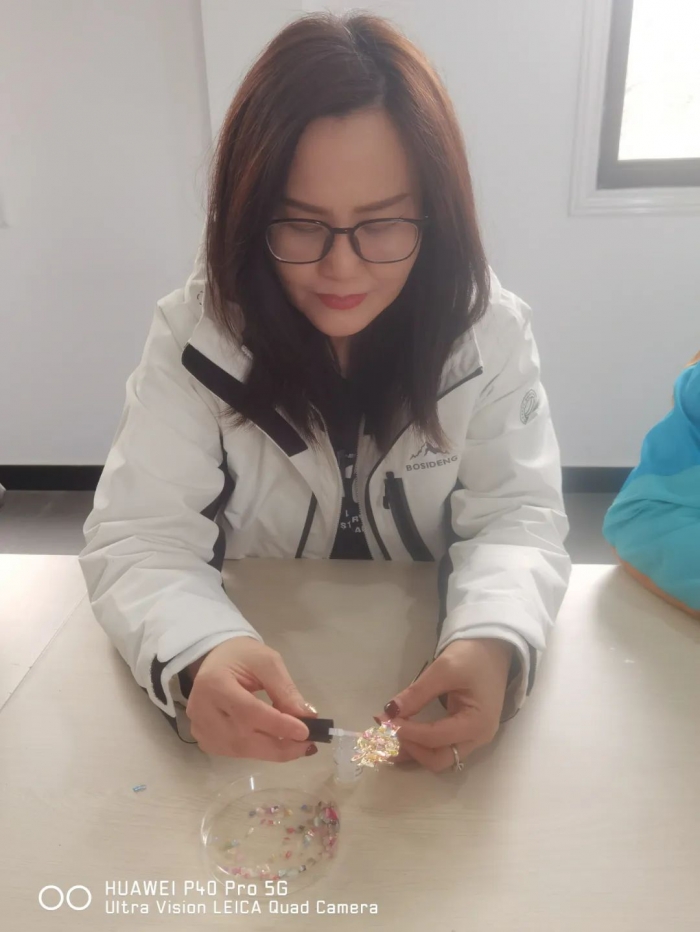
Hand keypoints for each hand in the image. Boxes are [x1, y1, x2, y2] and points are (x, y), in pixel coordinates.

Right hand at [185, 636, 317, 759]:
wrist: (216, 660)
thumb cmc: (243, 657)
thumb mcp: (268, 663)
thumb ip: (285, 689)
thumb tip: (307, 717)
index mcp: (214, 684)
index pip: (248, 712)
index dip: (278, 725)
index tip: (306, 732)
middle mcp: (201, 710)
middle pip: (242, 738)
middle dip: (279, 746)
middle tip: (307, 746)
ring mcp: (199, 728)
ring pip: (240, 750)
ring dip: (271, 751)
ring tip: (296, 746)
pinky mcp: (204, 739)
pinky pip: (234, 753)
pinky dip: (258, 751)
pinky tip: (275, 743)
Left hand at [377, 638, 513, 771]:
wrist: (493, 647)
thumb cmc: (473, 656)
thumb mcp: (444, 669)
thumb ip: (417, 693)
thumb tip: (390, 711)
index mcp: (477, 723)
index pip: (434, 738)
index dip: (406, 732)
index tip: (383, 720)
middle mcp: (477, 738)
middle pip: (438, 759)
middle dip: (408, 748)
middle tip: (383, 731)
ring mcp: (473, 739)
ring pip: (438, 758)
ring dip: (411, 751)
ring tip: (384, 739)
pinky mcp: (465, 733)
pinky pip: (441, 747)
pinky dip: (419, 745)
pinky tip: (400, 738)